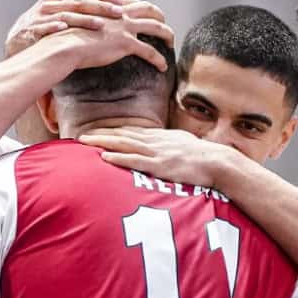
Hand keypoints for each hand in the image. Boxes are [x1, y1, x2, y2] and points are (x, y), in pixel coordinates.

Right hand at [5, 0, 173, 71]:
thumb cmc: (64, 38)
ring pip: (156, 28)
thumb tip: (85, 28)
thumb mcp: (76, 25)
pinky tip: (162, 68)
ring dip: (167, 35)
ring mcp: (124, 28)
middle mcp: (119, 14)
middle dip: (159, 16)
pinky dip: (159, 59)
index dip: (141, 8)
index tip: (147, 14)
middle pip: (149, 10)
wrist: (62, 46)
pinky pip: (150, 52)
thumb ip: (85, 22)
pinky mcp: (126, 44)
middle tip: (165, 26)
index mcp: (108, 8)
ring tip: (171, 43)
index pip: (131, 2)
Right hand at [6, 0, 122, 55]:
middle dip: (100, 7)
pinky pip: (45, 28)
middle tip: (119, 12)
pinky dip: (55, 27)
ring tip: (100, 24)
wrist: (17, 40)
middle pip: (79, 2)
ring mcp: (41, 16)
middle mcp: (50, 3)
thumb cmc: (44, 23)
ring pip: (66, 16)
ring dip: (84, 20)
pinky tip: (65, 28)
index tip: (120, 0)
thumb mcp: (60, 7)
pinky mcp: (33, 30)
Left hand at [79, 127, 239, 185]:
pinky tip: (105, 157)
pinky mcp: (160, 165)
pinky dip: (119, 158)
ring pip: (124, 145)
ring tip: (85, 142)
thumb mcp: (183, 145)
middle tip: (81, 136)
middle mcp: (155, 141)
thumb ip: (169, 145)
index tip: (96, 131)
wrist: (217, 162)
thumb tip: (161, 149)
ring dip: (103, 143)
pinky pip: (135, 161)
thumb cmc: (203, 158)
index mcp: (160, 137)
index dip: (111, 131)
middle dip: (101, 134)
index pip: (131, 132)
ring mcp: (157, 152)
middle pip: (123, 135)